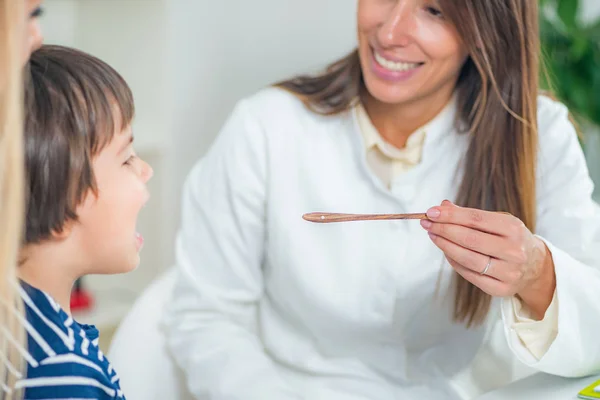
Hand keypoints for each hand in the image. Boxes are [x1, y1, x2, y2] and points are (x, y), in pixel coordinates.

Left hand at [420, 200, 555, 318]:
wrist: (535, 266)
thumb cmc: (509, 239)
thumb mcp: (497, 222)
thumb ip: (469, 215)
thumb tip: (441, 207)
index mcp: (513, 228)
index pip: (476, 219)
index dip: (451, 215)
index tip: (431, 211)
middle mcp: (513, 251)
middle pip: (469, 239)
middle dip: (443, 229)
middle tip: (426, 223)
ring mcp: (508, 272)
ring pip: (467, 258)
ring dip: (444, 246)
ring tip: (432, 235)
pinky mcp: (500, 289)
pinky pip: (469, 275)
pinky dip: (454, 262)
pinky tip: (446, 252)